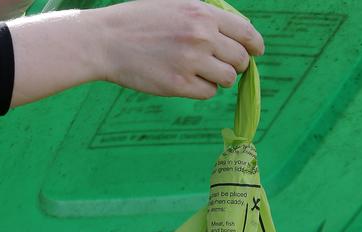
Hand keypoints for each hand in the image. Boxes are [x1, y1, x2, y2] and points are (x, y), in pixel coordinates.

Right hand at [90, 0, 264, 98]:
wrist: (105, 40)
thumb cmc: (139, 21)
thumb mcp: (175, 4)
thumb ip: (206, 16)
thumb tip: (239, 32)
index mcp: (202, 13)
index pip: (246, 32)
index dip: (255, 45)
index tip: (256, 52)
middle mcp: (201, 36)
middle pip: (240, 60)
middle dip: (236, 65)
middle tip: (221, 65)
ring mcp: (191, 61)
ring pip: (227, 79)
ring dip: (219, 78)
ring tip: (199, 71)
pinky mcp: (180, 84)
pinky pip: (209, 93)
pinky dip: (203, 89)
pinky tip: (186, 80)